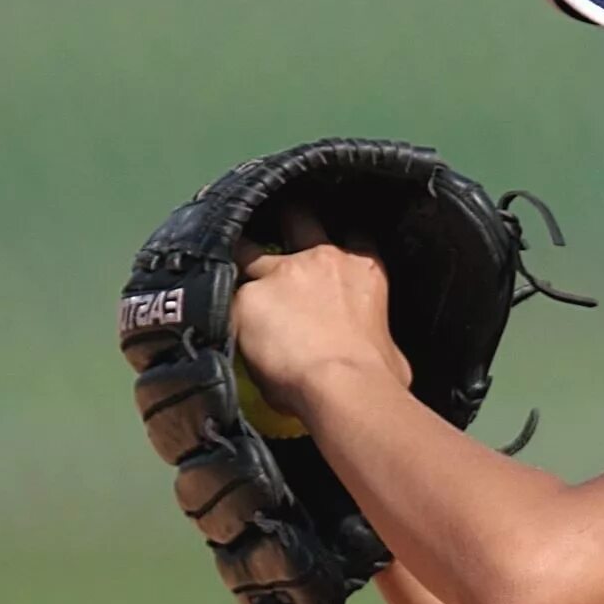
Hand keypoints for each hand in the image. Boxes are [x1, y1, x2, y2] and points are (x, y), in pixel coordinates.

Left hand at [233, 207, 410, 418]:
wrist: (343, 386)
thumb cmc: (378, 375)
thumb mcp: (393, 349)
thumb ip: (378, 337)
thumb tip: (379, 353)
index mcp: (364, 268)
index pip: (353, 232)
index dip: (338, 236)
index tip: (324, 243)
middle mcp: (321, 257)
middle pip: (297, 217)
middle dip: (286, 219)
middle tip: (273, 231)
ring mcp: (280, 274)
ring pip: (247, 250)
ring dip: (240, 259)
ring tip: (225, 270)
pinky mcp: (245, 299)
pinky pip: (226, 299)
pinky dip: (220, 308)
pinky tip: (210, 316)